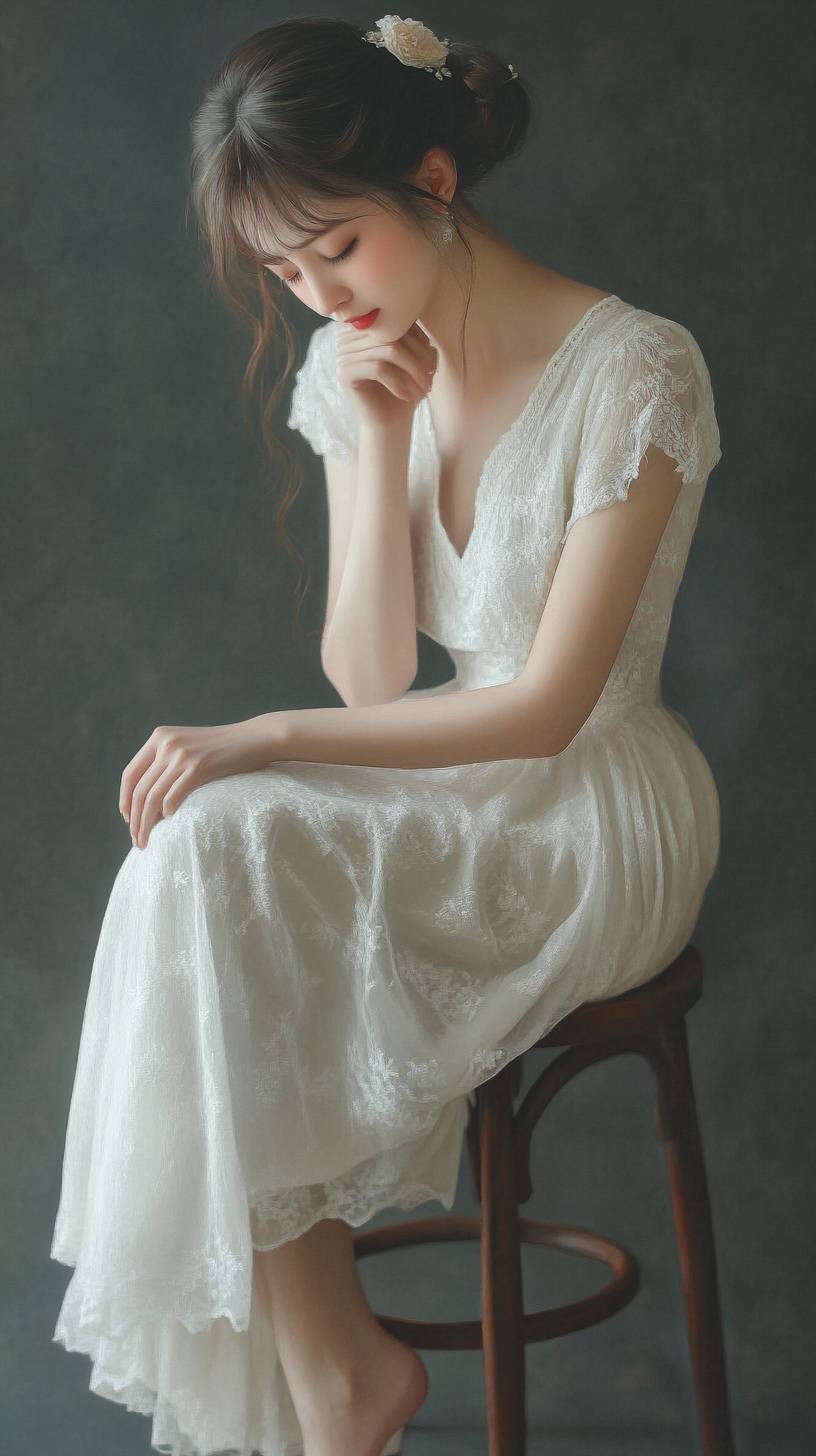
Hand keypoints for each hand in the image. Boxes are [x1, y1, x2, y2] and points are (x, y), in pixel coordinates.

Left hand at [120, 717, 282, 849]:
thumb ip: (166, 760)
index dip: (124, 800)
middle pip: (139, 790)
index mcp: (159, 737)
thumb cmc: (222, 748)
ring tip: (147, 841)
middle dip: (135, 820)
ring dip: (147, 824)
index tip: (128, 820)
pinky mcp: (198, 767)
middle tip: (137, 840)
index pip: (130, 774)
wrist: (254, 738)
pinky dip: (167, 813)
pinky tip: (170, 823)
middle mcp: (166, 743)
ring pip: (152, 798)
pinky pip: (173, 797)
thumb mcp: (187, 745)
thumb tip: (146, 797)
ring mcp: (182, 755)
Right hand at [336, 320, 437, 432]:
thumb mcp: (415, 357)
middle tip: (432, 375)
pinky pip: (378, 368)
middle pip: (392, 333)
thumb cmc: (404, 388)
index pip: (396, 319)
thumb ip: (416, 336)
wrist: (389, 423)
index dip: (420, 338)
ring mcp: (344, 353)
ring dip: (413, 370)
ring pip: (389, 350)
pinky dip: (399, 383)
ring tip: (425, 388)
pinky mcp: (345, 372)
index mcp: (365, 325)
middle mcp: (349, 335)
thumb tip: (418, 319)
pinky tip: (408, 397)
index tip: (434, 361)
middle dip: (419, 355)